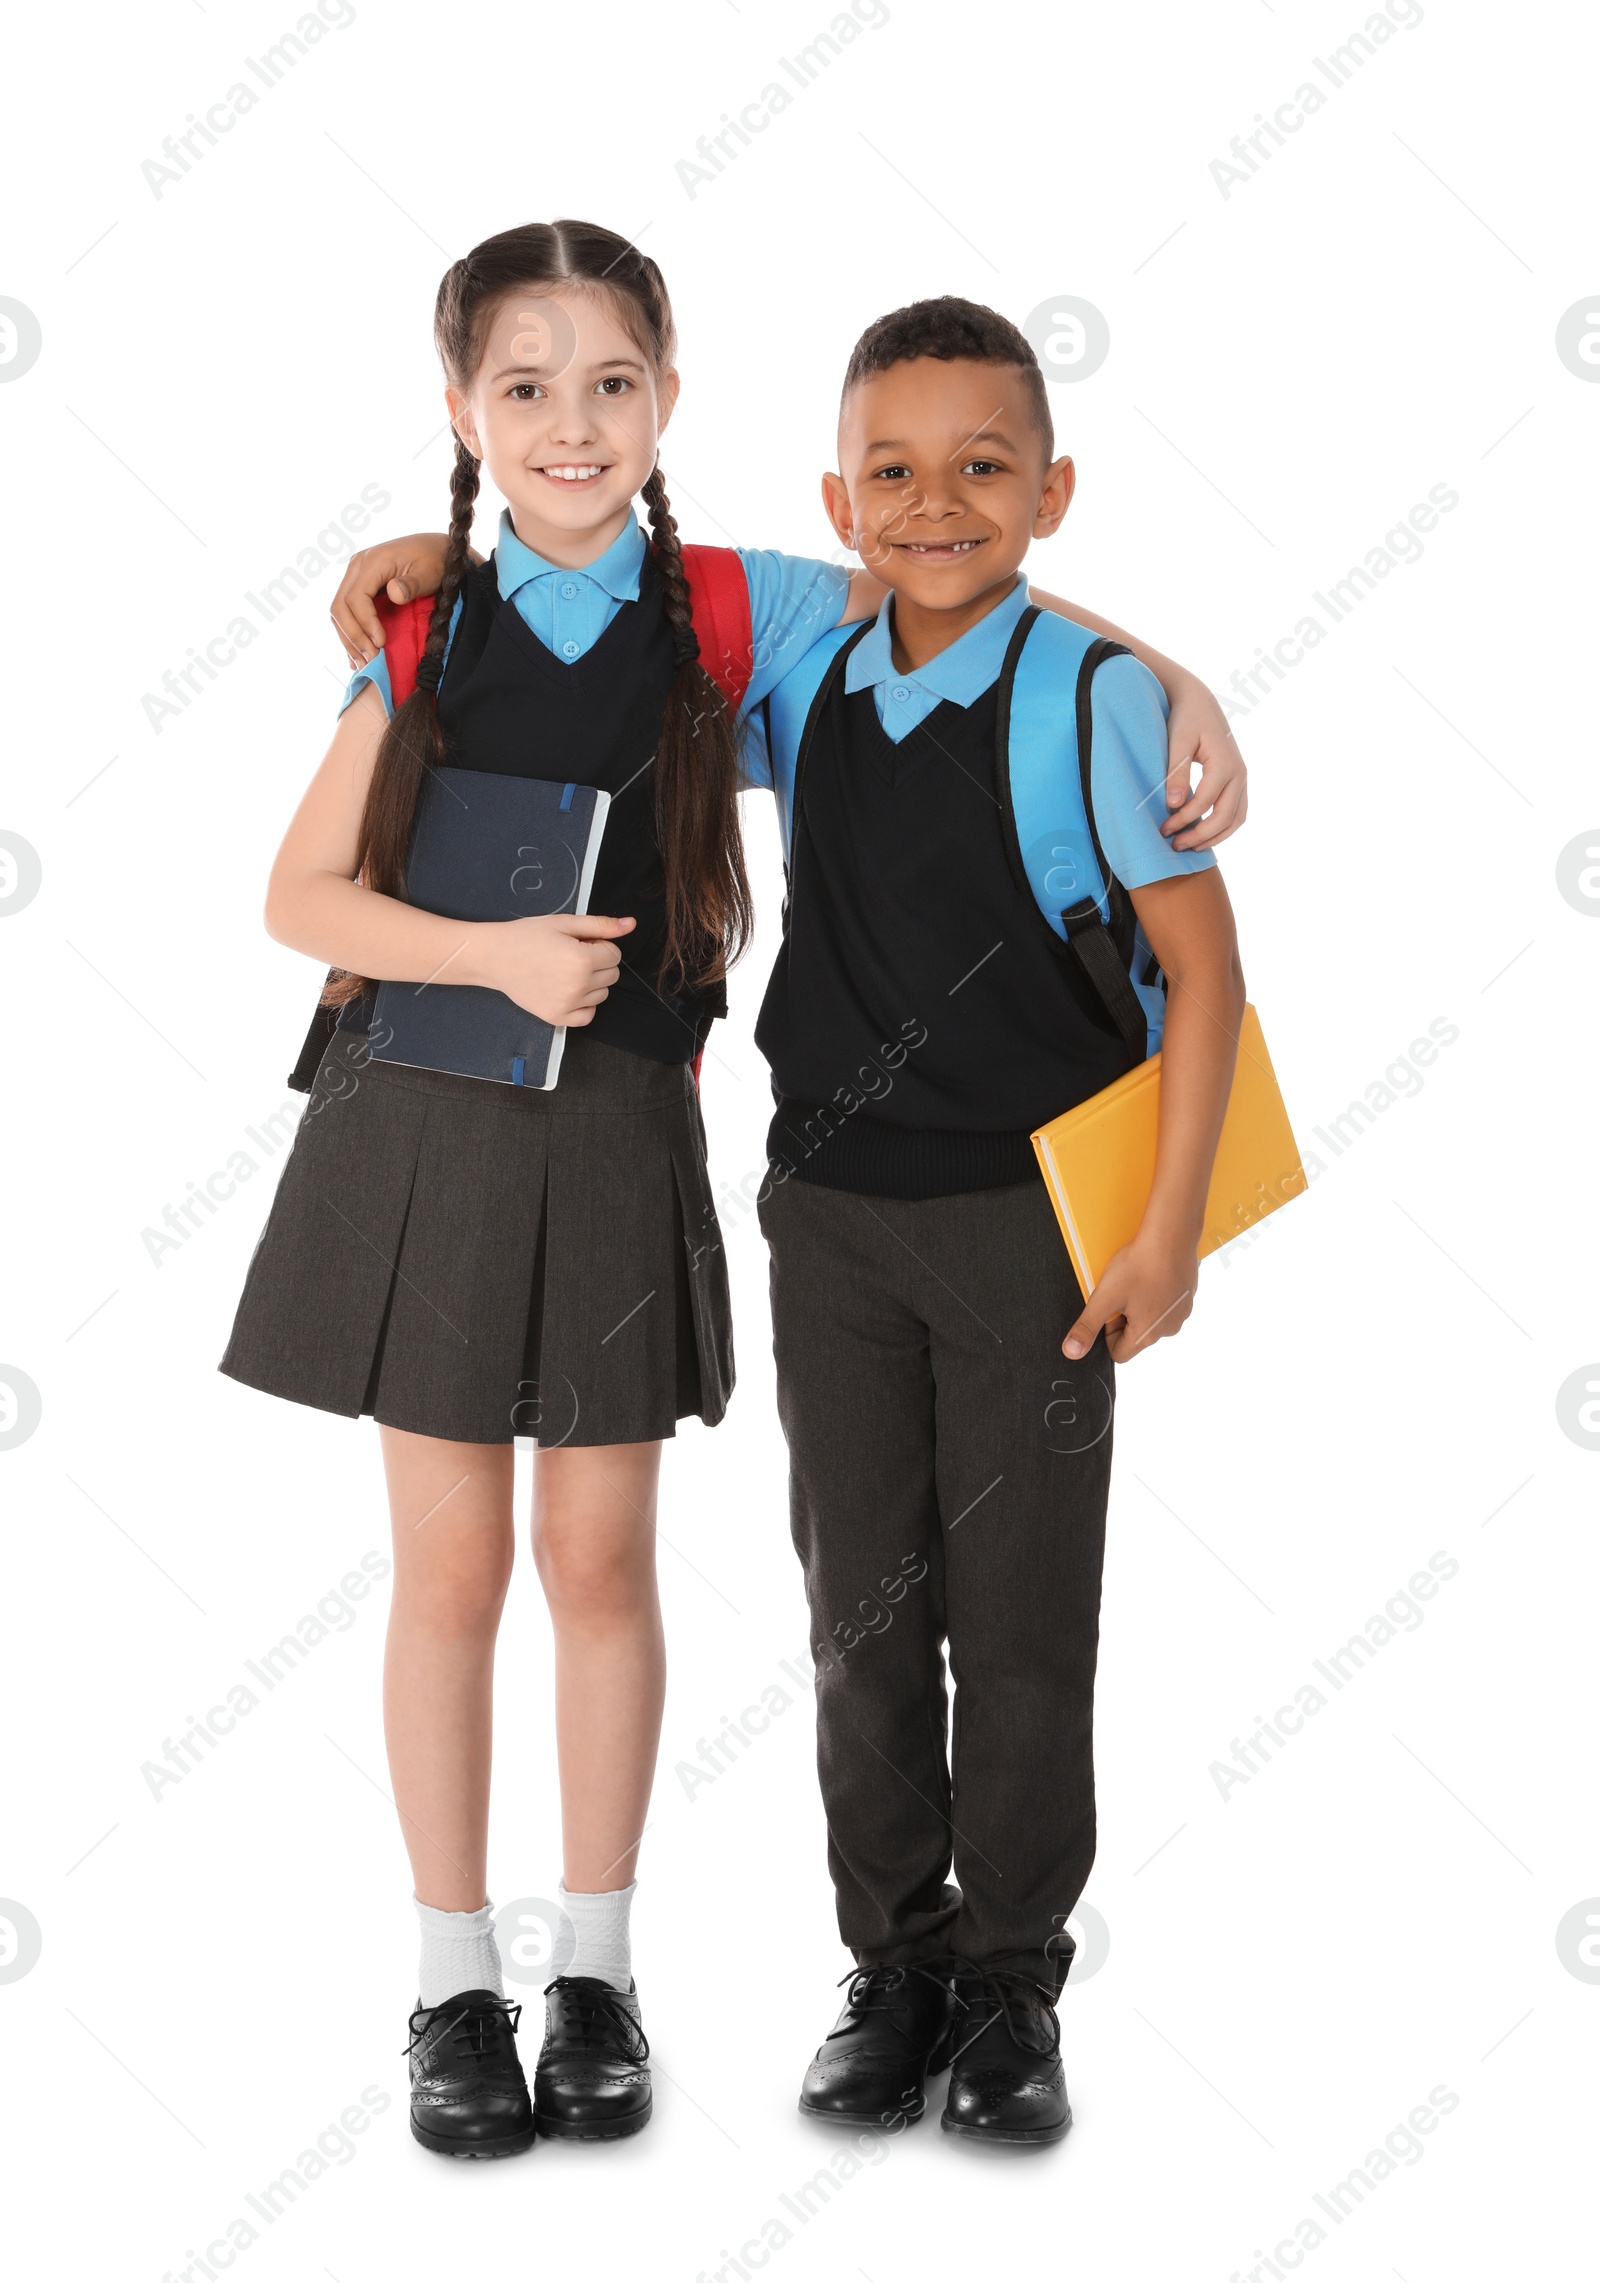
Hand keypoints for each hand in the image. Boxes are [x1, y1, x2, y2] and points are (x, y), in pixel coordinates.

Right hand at [331, 533, 452, 666]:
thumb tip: (394, 593)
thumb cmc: (436, 561)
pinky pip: (347, 613)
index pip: (355, 598)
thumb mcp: (429, 572)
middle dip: (354, 636)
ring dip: (349, 640)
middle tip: (370, 660)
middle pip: (340, 607)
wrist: (437, 550)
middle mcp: (357, 567)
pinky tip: (357, 655)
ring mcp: (355, 577)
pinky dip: (350, 634)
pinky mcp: (358, 587)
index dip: (365, 624)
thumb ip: (412, 584)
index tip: (380, 643)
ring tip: (364, 663)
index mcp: (372, 561)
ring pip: (340, 613)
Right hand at [474, 912, 635, 1026]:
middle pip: (612, 975)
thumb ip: (601, 925)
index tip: (579, 942)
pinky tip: (567, 990)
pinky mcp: (557, 1018)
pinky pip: (588, 1015)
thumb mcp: (564, 923)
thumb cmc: (527, 936)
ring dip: (592, 983)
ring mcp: (568, 1005)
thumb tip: (631, 925)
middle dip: (598, 963)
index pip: (615, 954)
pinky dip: (584, 1004)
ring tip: (565, 971)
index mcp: (582, 959)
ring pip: (603, 994)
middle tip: (570, 956)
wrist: (495, 957)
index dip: (599, 945)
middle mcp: (578, 985)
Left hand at [1063, 1231, 1199, 1363]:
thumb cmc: (1139, 1265)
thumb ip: (1087, 1327)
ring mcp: (1181, 1313)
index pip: (1119, 1353)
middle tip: (1122, 1291)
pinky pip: (1165, 1305)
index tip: (1109, 1308)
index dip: (1107, 1332)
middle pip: (1135, 1336)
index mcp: (1148, 1335)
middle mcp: (1168, 1330)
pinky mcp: (1187, 1297)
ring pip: (1150, 1319)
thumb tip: (1072, 1352)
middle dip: (1123, 1316)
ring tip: (1137, 1280)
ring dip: (1139, 1304)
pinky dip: (1155, 1294)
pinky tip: (1151, 1275)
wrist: (1171, 1236)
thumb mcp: (1104, 1297)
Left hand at [1160, 677, 1247, 850]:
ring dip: (1214, 837)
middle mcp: (1239, 773)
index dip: (1182, 820)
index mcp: (1224, 764)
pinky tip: (1202, 834)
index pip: (1204, 803)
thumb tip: (1173, 804)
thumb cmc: (1185, 719)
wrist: (1199, 702)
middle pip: (1224, 817)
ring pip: (1236, 819)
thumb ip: (1176, 773)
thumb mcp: (1177, 742)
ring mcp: (1242, 778)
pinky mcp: (1238, 781)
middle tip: (1175, 846)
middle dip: (1199, 836)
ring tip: (1189, 846)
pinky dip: (1222, 827)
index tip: (1163, 830)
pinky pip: (1237, 812)